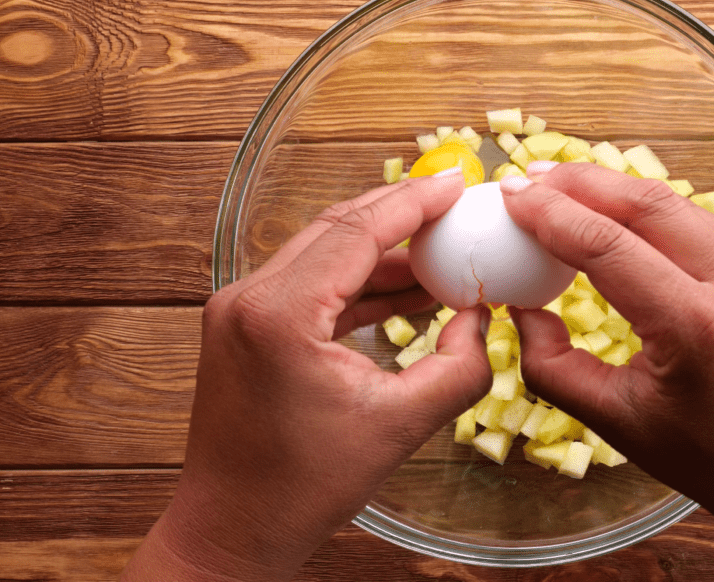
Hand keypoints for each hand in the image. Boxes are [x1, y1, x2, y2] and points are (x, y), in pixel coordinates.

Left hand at [121, 171, 491, 580]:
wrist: (233, 529)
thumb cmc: (303, 488)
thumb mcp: (402, 426)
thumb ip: (460, 366)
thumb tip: (480, 318)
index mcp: (280, 314)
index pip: (356, 232)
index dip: (413, 203)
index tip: (455, 184)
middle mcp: (248, 299)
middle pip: (336, 230)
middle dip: (399, 215)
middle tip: (453, 207)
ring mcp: (238, 312)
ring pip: (322, 254)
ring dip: (381, 253)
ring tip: (441, 257)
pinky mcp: (243, 329)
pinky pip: (309, 286)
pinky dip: (356, 284)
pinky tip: (405, 292)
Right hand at [500, 162, 713, 580]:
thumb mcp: (620, 423)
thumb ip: (553, 365)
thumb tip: (522, 311)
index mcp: (697, 325)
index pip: (607, 244)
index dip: (549, 213)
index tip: (508, 196)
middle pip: (645, 202)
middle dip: (579, 181)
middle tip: (527, 179)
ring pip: (677, 205)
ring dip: (616, 192)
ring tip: (564, 191)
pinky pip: (703, 225)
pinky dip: (653, 214)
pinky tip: (620, 222)